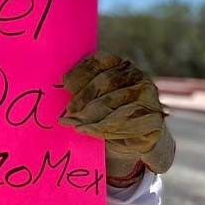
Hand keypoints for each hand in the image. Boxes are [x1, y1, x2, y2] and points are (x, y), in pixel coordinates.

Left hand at [59, 51, 174, 186]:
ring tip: (75, 126)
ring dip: (90, 117)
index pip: (97, 61)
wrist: (130, 142)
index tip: (65, 86)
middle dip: (82, 99)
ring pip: (113, 103)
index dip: (80, 74)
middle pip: (105, 82)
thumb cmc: (102, 115)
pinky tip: (89, 131)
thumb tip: (49, 86)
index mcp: (117, 64)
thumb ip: (77, 89)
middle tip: (68, 114)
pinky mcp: (154, 117)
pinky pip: (126, 122)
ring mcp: (148, 95)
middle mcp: (135, 75)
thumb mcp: (88, 99)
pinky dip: (103, 129)